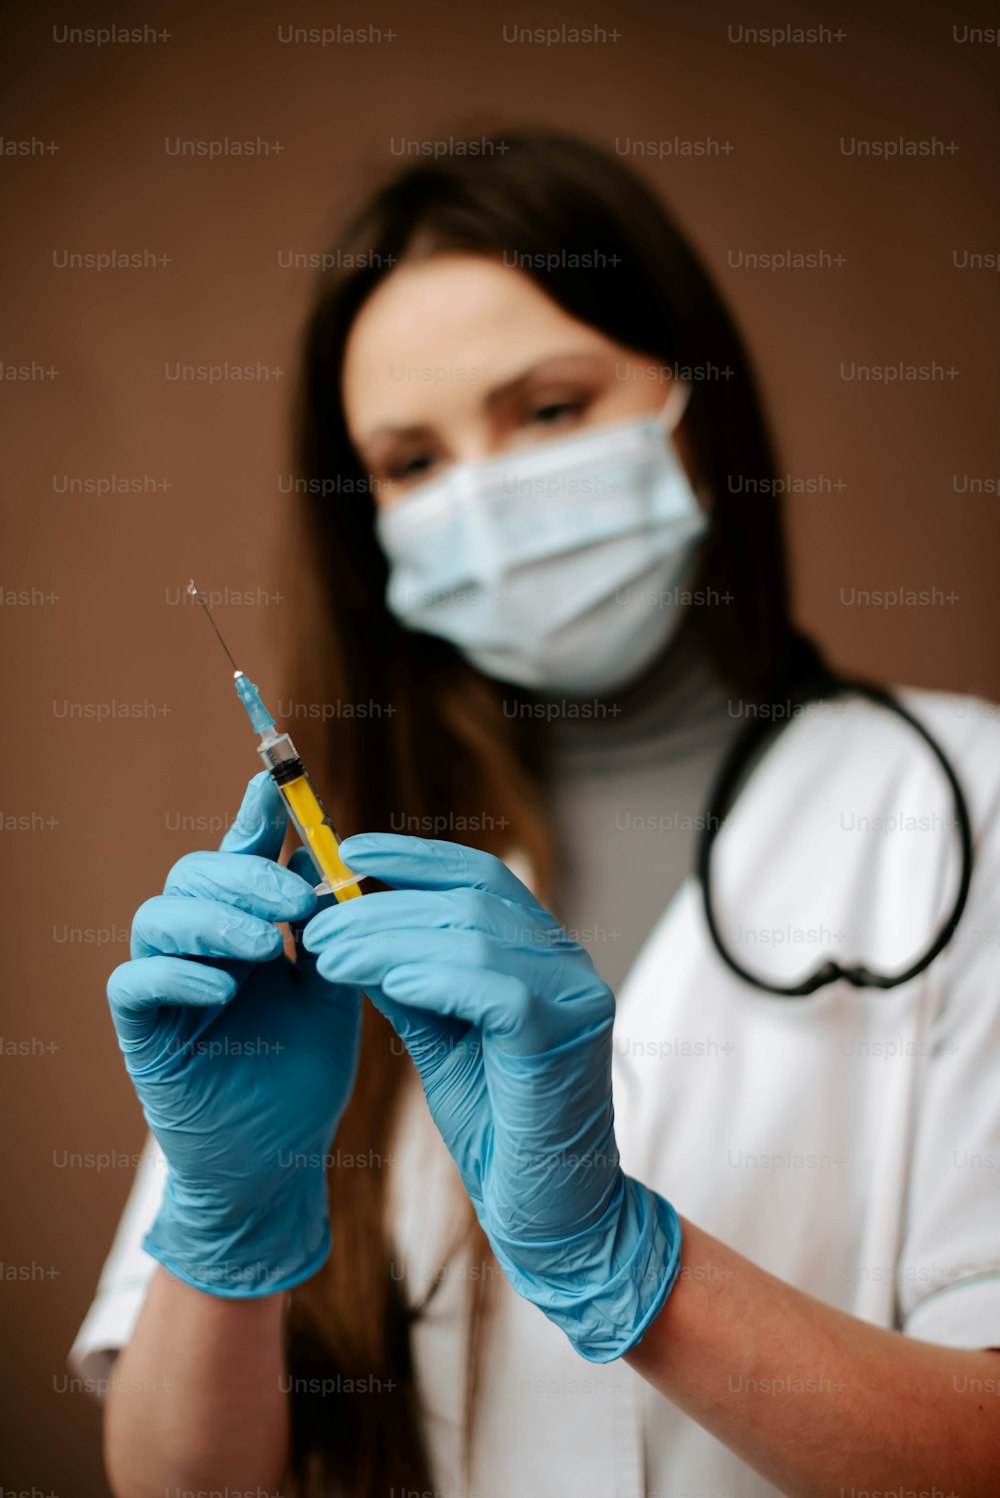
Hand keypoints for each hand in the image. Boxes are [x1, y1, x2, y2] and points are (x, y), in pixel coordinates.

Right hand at [106, 772, 362, 1296]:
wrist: (279, 1160)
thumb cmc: (304, 1072)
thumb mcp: (333, 989)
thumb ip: (331, 928)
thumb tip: (335, 856)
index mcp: (244, 924)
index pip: (241, 853)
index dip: (254, 814)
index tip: (277, 779)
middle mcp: (198, 944)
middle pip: (193, 871)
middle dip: (243, 874)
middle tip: (293, 901)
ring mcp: (165, 985)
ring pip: (157, 916)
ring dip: (214, 919)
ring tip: (265, 947)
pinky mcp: (142, 1032)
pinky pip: (133, 984)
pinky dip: (177, 975)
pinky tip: (225, 990)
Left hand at [302, 833, 681, 1360]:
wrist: (551, 1216)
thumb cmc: (498, 1128)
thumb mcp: (441, 1038)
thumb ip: (409, 982)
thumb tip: (350, 928)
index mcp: (542, 952)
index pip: (478, 877)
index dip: (412, 858)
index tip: (346, 853)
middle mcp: (566, 961)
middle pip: (469, 900)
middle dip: (381, 905)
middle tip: (314, 923)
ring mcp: (575, 995)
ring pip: (474, 935)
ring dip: (389, 939)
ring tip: (327, 954)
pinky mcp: (566, 1038)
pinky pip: (496, 988)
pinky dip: (437, 977)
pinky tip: (388, 983)